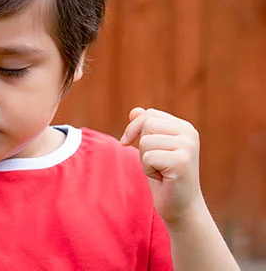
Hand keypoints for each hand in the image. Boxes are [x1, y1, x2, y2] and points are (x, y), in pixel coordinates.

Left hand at [120, 108, 205, 225]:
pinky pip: (148, 157)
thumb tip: (134, 111)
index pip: (149, 114)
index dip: (134, 129)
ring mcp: (187, 147)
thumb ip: (145, 127)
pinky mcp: (181, 162)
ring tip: (160, 170)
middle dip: (142, 146)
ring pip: (146, 142)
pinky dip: (148, 170)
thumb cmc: (163, 176)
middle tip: (155, 162)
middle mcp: (189, 133)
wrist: (181, 206)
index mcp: (185, 127)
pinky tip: (162, 178)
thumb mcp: (152, 147)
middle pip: (146, 125)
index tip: (129, 143)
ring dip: (145, 160)